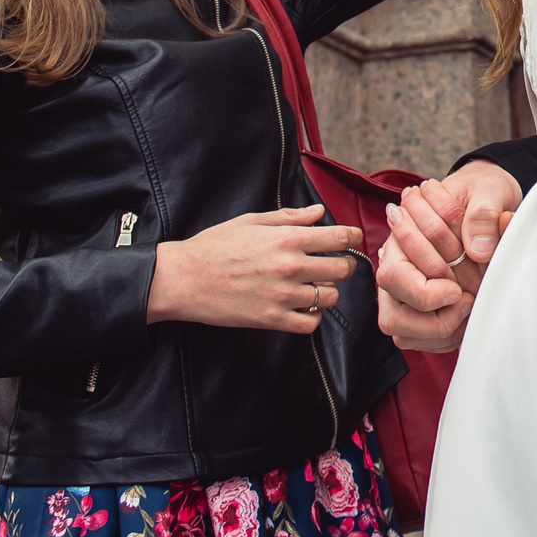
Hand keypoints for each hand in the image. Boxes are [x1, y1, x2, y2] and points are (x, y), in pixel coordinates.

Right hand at [146, 205, 359, 332]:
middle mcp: (291, 266)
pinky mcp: (272, 319)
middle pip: (343, 269)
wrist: (184, 279)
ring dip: (327, 292)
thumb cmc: (214, 246)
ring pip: (331, 297)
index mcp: (288, 238)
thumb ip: (289, 217)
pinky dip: (311, 317)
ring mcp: (283, 295)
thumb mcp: (251, 221)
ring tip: (312, 287)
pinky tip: (301, 307)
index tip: (352, 240)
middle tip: (333, 266)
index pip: (341, 238)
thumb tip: (319, 212)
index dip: (353, 238)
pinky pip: (310, 323)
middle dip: (343, 266)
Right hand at [375, 164, 521, 351]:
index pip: (394, 277)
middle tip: (466, 301)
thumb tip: (478, 249)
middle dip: (435, 320)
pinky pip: (420, 341)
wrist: (488, 204)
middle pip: (393, 317)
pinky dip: (445, 338)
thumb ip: (483, 213)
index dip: (426, 292)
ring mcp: (403, 292)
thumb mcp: (489, 191)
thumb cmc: (483, 195)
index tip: (458, 290)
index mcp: (400, 237)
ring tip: (468, 309)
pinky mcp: (418, 311)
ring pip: (402, 334)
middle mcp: (396, 268)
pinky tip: (466, 318)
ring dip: (440, 332)